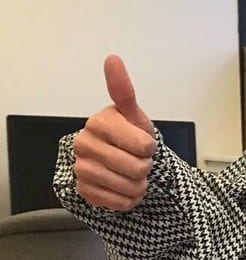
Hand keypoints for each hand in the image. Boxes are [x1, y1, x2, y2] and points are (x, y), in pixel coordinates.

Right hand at [73, 55, 157, 210]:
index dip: (150, 147)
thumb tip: (112, 58)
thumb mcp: (135, 116)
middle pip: (137, 167)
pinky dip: (129, 199)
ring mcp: (81, 168)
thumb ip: (124, 90)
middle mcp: (84, 143)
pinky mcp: (84, 191)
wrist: (122, 162)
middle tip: (140, 160)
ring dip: (139, 184)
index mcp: (99, 122)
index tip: (146, 145)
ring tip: (133, 174)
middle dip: (146, 166)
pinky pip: (119, 202)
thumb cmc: (131, 137)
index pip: (142, 144)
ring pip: (129, 185)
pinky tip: (124, 187)